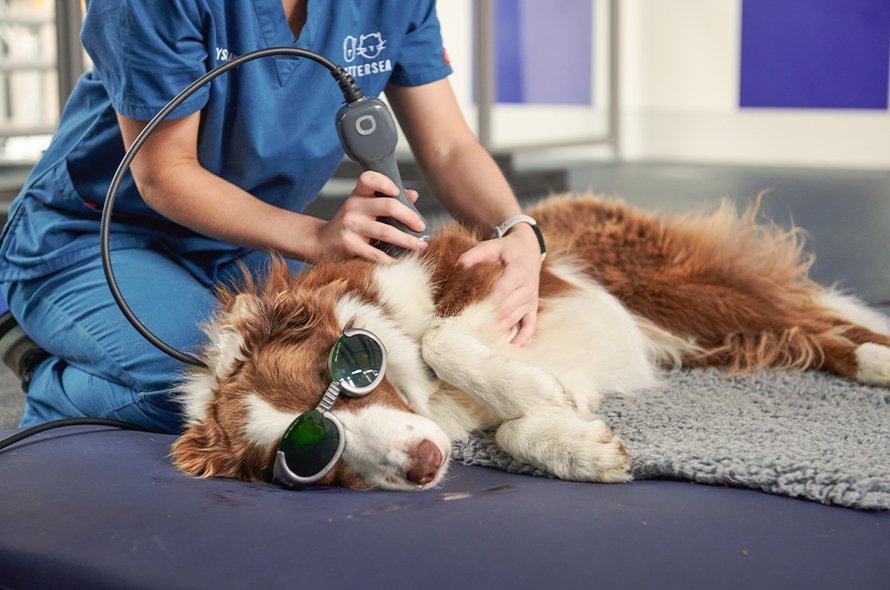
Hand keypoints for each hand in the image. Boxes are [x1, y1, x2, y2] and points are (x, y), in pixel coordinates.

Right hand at [314, 171, 427, 262]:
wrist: (320, 243)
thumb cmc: (350, 225)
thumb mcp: (364, 208)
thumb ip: (387, 201)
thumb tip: (413, 195)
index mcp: (359, 195)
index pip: (369, 178)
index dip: (385, 182)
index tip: (397, 191)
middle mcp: (353, 207)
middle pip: (388, 206)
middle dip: (410, 217)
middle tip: (421, 226)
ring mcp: (350, 226)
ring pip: (386, 231)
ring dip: (407, 240)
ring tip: (420, 246)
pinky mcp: (349, 245)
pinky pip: (376, 253)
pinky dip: (392, 259)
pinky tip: (402, 261)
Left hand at [457, 223, 541, 345]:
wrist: (529, 250)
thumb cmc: (507, 250)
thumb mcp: (492, 246)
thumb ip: (475, 254)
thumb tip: (458, 265)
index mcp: (518, 273)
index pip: (501, 293)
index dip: (487, 304)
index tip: (470, 314)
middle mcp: (527, 288)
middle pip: (506, 309)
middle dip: (488, 320)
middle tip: (469, 329)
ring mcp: (531, 300)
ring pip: (513, 319)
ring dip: (499, 330)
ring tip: (481, 339)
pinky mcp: (533, 307)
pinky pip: (531, 325)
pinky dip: (524, 337)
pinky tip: (513, 346)